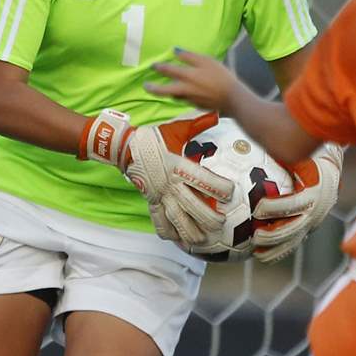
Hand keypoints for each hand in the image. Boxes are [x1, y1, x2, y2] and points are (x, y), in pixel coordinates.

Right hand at [124, 113, 234, 245]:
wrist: (125, 147)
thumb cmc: (155, 138)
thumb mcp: (176, 129)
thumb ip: (198, 124)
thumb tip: (217, 113)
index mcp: (179, 166)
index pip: (202, 179)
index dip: (218, 187)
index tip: (231, 193)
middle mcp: (171, 183)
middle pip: (192, 205)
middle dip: (207, 217)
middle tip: (221, 224)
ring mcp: (160, 195)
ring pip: (176, 218)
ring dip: (189, 231)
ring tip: (202, 241)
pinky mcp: (151, 201)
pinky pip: (159, 221)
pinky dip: (168, 233)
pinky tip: (178, 242)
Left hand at [145, 50, 240, 112]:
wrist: (232, 99)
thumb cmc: (221, 77)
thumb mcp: (207, 61)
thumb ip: (190, 56)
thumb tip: (175, 51)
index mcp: (188, 76)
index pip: (168, 70)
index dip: (159, 67)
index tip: (152, 66)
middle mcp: (185, 89)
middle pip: (165, 90)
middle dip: (154, 88)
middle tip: (146, 86)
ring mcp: (190, 100)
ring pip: (174, 96)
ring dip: (167, 93)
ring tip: (163, 90)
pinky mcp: (197, 106)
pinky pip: (185, 100)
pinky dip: (181, 97)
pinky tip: (183, 94)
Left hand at [250, 143, 342, 263]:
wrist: (331, 166)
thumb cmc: (308, 154)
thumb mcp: (299, 150)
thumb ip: (283, 150)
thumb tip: (256, 138)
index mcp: (317, 189)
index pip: (296, 202)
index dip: (277, 206)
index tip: (258, 208)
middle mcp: (318, 208)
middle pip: (296, 226)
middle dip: (275, 233)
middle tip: (255, 235)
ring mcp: (315, 220)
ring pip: (296, 239)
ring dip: (276, 247)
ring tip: (256, 250)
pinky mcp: (310, 227)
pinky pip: (294, 242)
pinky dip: (278, 251)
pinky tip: (260, 255)